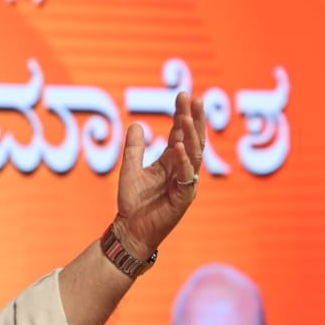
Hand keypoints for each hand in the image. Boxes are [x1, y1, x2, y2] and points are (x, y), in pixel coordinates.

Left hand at [113, 92, 205, 257]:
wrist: (130, 229)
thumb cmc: (133, 203)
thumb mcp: (130, 170)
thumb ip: (134, 149)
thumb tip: (136, 125)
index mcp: (172, 161)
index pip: (181, 133)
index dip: (182, 114)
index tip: (182, 95)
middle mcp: (182, 169)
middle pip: (193, 139)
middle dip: (193, 118)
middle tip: (192, 97)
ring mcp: (185, 183)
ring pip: (194, 155)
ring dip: (191, 135)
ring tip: (186, 117)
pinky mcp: (183, 198)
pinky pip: (186, 177)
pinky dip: (183, 161)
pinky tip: (179, 146)